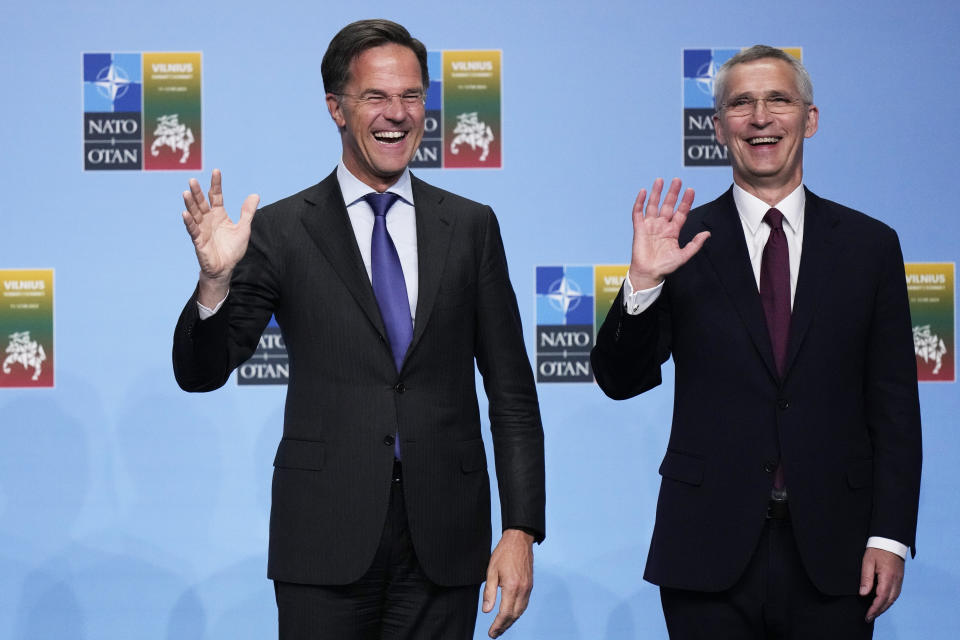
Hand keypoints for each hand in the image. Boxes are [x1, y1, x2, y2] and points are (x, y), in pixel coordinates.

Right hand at [181, 169, 258, 304]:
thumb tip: (255, 195)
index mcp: (219, 214)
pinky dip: (189, 222)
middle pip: (201, 202)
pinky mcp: (198, 240)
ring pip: (194, 213)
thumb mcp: (244, 228)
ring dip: (190, 204)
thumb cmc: (232, 248)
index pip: (216, 196)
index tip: (216, 171)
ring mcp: (202, 229)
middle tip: (193, 180)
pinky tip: (185, 213)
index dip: (216, 184)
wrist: (226, 268)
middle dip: (197, 191)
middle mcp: (208, 219)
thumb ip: (247, 212)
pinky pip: (193, 229)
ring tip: (186, 192)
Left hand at [482, 529, 533, 637]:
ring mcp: (528, 588)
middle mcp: (522, 590)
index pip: (505, 613)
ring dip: (511, 621)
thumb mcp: (491, 571)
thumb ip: (489, 592)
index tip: (491, 633)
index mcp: (511, 586)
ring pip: (521, 611)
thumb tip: (486, 610)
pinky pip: (524, 604)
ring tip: (501, 627)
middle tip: (495, 633)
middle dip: (504, 626)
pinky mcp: (530, 585)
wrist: (519, 540)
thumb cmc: (504, 553)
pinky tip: (510, 614)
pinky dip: (517, 612)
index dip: (497, 625)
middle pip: (514, 615)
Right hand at [627, 177, 708, 290]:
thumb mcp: (683, 256)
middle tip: (677, 180)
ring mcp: (650, 226)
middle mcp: (662, 226)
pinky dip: (640, 202)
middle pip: (668, 205)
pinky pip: (638, 213)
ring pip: (653, 205)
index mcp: (673, 231)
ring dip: (656, 193)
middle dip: (672, 193)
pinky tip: (643, 192)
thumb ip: (695, 245)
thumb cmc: (665, 267)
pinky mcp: (639, 228)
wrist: (649, 273)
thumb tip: (707, 234)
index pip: (681, 212)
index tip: (691, 190)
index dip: (686, 202)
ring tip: (660, 180)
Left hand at [860, 547, 904, 621]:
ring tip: (874, 613)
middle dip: (879, 611)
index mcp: (888, 577)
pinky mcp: (899, 578)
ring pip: (893, 599)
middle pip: (888, 601)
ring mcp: (899, 580)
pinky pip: (895, 593)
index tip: (867, 615)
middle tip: (869, 618)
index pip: (881, 597)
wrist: (891, 540)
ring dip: (884, 607)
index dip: (874, 608)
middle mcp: (896, 581)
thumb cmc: (877, 549)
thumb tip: (863, 594)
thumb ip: (866, 578)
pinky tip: (882, 603)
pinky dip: (889, 601)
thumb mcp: (867, 561)